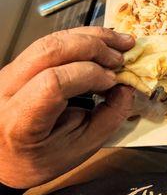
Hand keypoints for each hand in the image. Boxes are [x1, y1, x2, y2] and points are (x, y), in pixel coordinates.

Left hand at [0, 27, 134, 188]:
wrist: (6, 157)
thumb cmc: (39, 157)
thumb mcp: (81, 147)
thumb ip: (109, 118)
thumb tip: (127, 88)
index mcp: (20, 120)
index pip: (53, 82)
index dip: (89, 74)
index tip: (112, 81)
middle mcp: (7, 89)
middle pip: (51, 50)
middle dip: (93, 47)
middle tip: (121, 57)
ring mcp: (10, 72)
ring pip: (51, 39)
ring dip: (91, 36)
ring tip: (119, 43)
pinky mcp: (19, 64)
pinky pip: (52, 42)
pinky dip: (81, 38)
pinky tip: (102, 43)